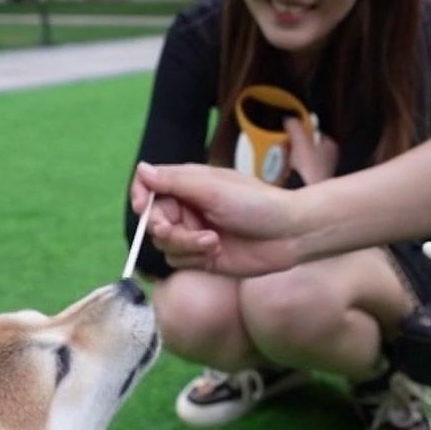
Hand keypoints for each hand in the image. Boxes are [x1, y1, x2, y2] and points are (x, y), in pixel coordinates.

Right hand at [131, 162, 303, 276]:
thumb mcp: (212, 188)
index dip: (141, 196)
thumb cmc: (256, 203)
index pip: (149, 186)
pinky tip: (217, 251)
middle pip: (153, 220)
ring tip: (213, 241)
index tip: (143, 207)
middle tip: (174, 230)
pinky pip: (178, 260)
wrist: (289, 235)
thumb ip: (174, 181)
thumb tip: (141, 169)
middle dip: (164, 227)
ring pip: (164, 244)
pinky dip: (194, 257)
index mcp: (189, 183)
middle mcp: (188, 207)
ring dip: (185, 244)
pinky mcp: (202, 257)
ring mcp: (194, 232)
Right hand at [284, 117, 336, 184]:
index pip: (316, 132)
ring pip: (303, 159)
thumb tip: (289, 119)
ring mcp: (321, 172)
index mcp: (330, 145)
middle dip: (295, 145)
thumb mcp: (300, 139)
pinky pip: (299, 171)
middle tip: (284, 144)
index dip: (303, 130)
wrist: (306, 191)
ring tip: (282, 158)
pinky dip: (291, 169)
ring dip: (291, 157)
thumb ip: (295, 125)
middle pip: (308, 146)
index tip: (292, 130)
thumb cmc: (308, 166)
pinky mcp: (312, 183)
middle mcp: (329, 159)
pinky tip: (284, 170)